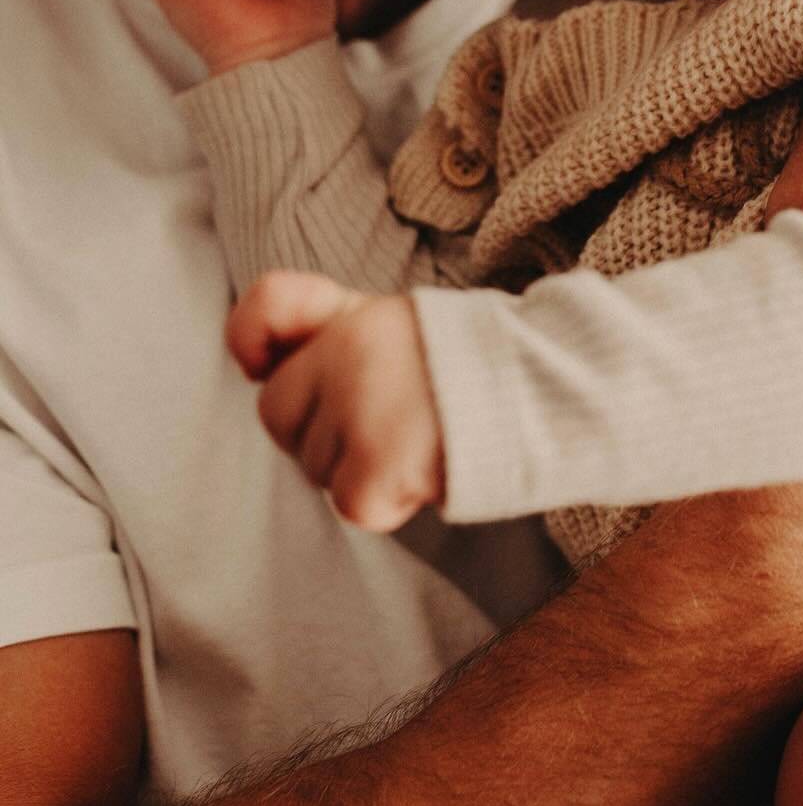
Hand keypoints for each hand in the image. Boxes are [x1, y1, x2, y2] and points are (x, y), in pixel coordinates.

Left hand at [226, 271, 445, 530]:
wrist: (547, 400)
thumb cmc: (463, 369)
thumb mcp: (394, 322)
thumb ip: (324, 323)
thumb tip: (253, 365)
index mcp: (357, 312)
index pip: (270, 303)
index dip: (253, 335)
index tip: (261, 359)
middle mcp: (349, 352)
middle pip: (278, 412)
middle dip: (317, 424)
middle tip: (384, 416)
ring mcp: (359, 411)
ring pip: (313, 465)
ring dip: (354, 465)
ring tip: (415, 438)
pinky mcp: (374, 470)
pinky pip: (350, 503)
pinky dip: (384, 501)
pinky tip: (422, 470)